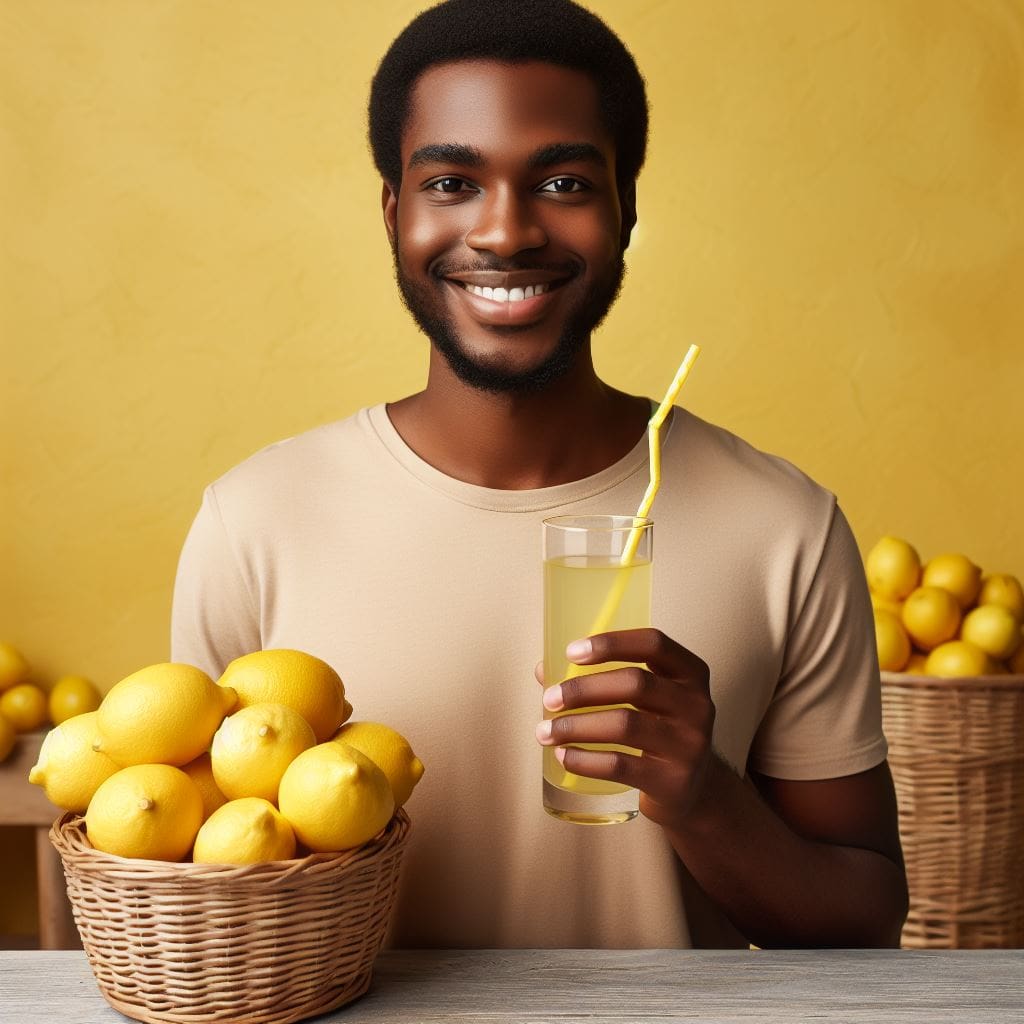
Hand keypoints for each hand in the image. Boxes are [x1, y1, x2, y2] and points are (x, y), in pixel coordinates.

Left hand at [535, 628, 713, 828]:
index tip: (571, 652)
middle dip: (583, 689)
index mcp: (690, 673)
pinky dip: (585, 760)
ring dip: (576, 726)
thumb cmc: (658, 730)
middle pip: (635, 684)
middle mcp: (697, 705)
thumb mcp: (647, 700)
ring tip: (545, 732)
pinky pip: (621, 765)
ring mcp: (689, 744)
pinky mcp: (673, 781)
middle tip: (549, 699)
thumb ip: (601, 678)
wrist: (694, 789)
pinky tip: (563, 756)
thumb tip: (544, 670)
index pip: (654, 644)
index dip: (611, 643)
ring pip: (625, 725)